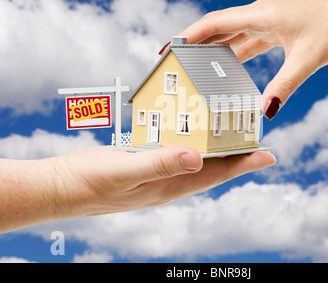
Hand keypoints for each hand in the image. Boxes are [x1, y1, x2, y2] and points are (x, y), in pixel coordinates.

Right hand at [0, 145, 274, 235]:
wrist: (58, 189)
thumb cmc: (88, 182)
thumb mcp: (124, 171)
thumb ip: (160, 164)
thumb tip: (198, 158)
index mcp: (168, 186)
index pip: (215, 175)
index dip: (242, 164)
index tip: (269, 154)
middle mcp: (167, 184)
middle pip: (212, 171)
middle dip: (236, 158)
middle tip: (256, 142)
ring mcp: (155, 177)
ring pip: (196, 164)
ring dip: (216, 153)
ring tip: (232, 138)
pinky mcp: (142, 167)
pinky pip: (175, 156)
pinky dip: (190, 146)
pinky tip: (189, 137)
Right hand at [178, 0, 327, 118]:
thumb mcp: (310, 58)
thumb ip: (285, 85)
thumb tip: (265, 113)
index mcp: (262, 15)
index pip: (215, 23)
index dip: (189, 36)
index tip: (168, 48)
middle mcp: (261, 14)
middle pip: (218, 28)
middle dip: (195, 44)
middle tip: (175, 63)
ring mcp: (268, 21)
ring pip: (232, 35)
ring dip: (214, 49)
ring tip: (194, 68)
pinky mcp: (277, 28)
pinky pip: (248, 41)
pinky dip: (235, 53)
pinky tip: (228, 68)